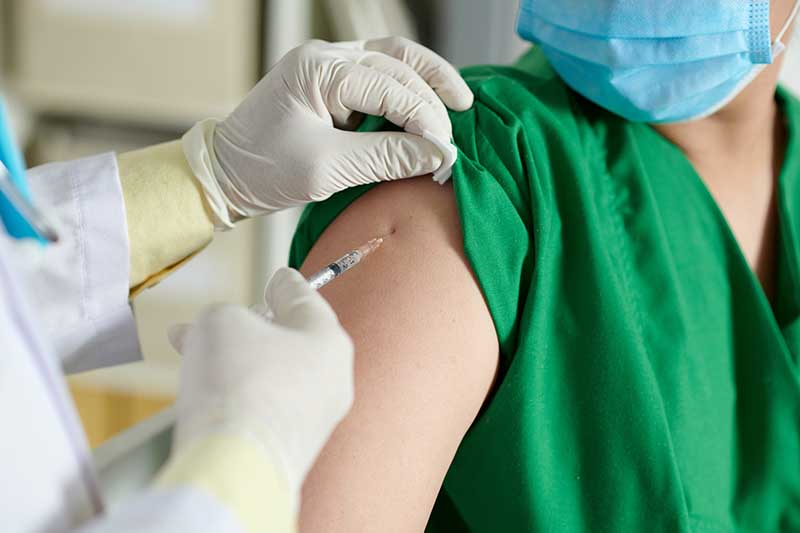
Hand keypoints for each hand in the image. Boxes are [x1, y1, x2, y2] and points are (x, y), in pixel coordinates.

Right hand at [168, 268, 353, 495]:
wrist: (236, 467)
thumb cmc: (238, 379)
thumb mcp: (221, 322)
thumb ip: (223, 317)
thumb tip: (214, 332)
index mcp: (330, 340)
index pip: (306, 300)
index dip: (286, 285)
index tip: (279, 278)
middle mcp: (332, 380)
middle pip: (288, 342)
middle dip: (248, 328)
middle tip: (215, 321)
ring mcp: (316, 420)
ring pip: (274, 377)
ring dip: (235, 363)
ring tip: (192, 353)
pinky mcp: (292, 451)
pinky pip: (265, 409)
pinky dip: (238, 396)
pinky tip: (205, 394)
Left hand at [182, 37, 472, 226]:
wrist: (225, 174)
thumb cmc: (265, 170)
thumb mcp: (328, 169)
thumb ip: (386, 158)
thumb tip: (438, 155)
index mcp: (318, 70)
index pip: (390, 87)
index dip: (425, 120)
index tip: (447, 153)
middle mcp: (324, 56)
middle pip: (397, 64)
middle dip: (430, 102)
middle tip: (451, 140)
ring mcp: (327, 64)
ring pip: (392, 59)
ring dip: (427, 80)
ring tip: (460, 102)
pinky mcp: (329, 81)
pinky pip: (378, 75)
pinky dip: (405, 90)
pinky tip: (425, 108)